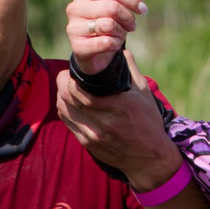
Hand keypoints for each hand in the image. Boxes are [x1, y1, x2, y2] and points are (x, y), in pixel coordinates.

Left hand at [54, 75, 184, 188]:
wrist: (148, 158)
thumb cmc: (148, 123)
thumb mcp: (144, 94)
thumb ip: (131, 70)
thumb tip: (121, 50)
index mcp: (120, 106)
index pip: (83, 92)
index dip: (71, 78)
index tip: (72, 70)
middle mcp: (105, 122)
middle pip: (69, 99)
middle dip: (62, 83)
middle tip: (65, 75)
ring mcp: (94, 135)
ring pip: (65, 111)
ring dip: (61, 96)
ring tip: (64, 87)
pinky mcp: (87, 144)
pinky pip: (67, 123)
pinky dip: (64, 110)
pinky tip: (66, 103)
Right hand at [66, 0, 144, 76]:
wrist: (96, 51)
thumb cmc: (107, 19)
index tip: (143, 10)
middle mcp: (74, 7)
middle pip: (112, 7)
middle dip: (128, 19)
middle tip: (131, 26)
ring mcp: (72, 27)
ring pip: (108, 25)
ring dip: (121, 32)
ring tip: (118, 34)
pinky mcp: (76, 46)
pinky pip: (104, 42)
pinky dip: (114, 45)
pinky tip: (111, 45)